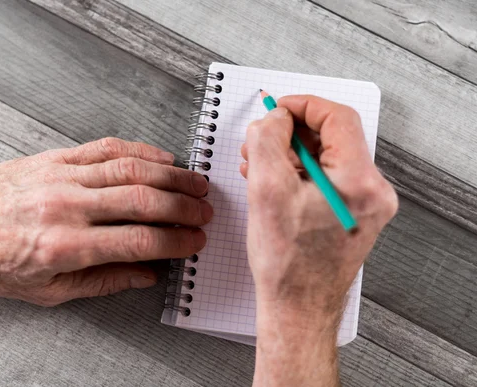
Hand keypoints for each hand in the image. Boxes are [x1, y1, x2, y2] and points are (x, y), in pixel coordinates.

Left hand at [0, 138, 211, 305]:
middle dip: (184, 207)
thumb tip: (144, 276)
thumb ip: (101, 281)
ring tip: (196, 183)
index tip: (194, 241)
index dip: (176, 241)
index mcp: (66, 245)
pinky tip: (161, 158)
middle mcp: (68, 206)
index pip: (139, 241)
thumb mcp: (45, 290)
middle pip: (144, 201)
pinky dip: (140, 152)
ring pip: (131, 170)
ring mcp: (63, 176)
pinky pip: (107, 149)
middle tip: (206, 212)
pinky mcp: (57, 157)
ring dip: (171, 176)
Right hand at [242, 96, 397, 385]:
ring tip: (258, 164)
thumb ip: (268, 141)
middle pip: (332, 138)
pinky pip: (328, 180)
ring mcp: (366, 206)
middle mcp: (372, 192)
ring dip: (291, 155)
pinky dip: (300, 174)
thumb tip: (273, 119)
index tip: (278, 108)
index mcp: (359, 181)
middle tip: (260, 139)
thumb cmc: (287, 265)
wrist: (297, 309)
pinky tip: (273, 182)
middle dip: (290, 133)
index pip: (337, 117)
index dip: (303, 105)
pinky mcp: (354, 216)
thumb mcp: (267, 190)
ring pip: (327, 159)